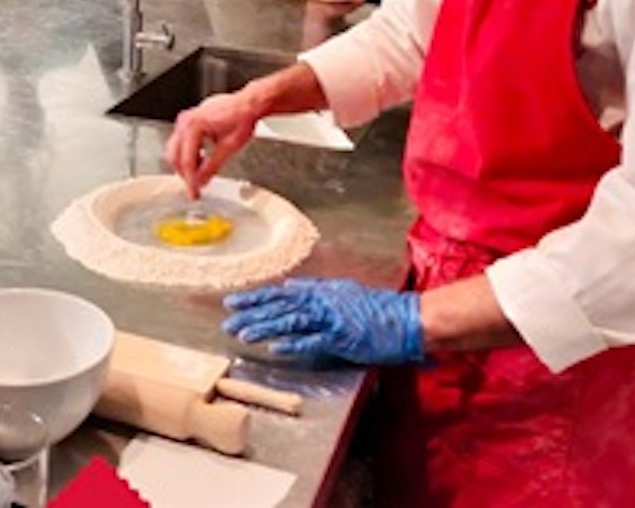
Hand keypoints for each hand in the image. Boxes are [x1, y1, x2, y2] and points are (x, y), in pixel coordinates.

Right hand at [165, 91, 261, 196]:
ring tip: (200, 175)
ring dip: (185, 165)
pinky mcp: (188, 121)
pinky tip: (200, 161)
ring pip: (175, 149)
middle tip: (195, 188)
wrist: (248, 104)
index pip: (187, 161)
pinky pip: (180, 142)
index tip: (194, 192)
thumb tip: (201, 181)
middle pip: (175, 156)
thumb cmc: (242, 117)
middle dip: (185, 174)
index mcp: (194, 126)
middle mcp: (185, 121)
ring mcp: (185, 120)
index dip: (190, 180)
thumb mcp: (229, 147)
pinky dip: (188, 154)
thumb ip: (212, 166)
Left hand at [223, 277, 423, 366]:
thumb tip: (289, 286)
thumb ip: (315, 290)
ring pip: (290, 322)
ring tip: (242, 334)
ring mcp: (331, 319)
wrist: (407, 319)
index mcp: (321, 290)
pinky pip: (312, 341)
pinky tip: (275, 347)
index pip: (280, 293)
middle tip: (227, 320)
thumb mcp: (342, 292)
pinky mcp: (342, 338)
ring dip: (265, 328)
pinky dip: (293, 344)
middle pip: (279, 307)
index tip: (232, 302)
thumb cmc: (377, 309)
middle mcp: (322, 301)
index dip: (255, 298)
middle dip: (251, 313)